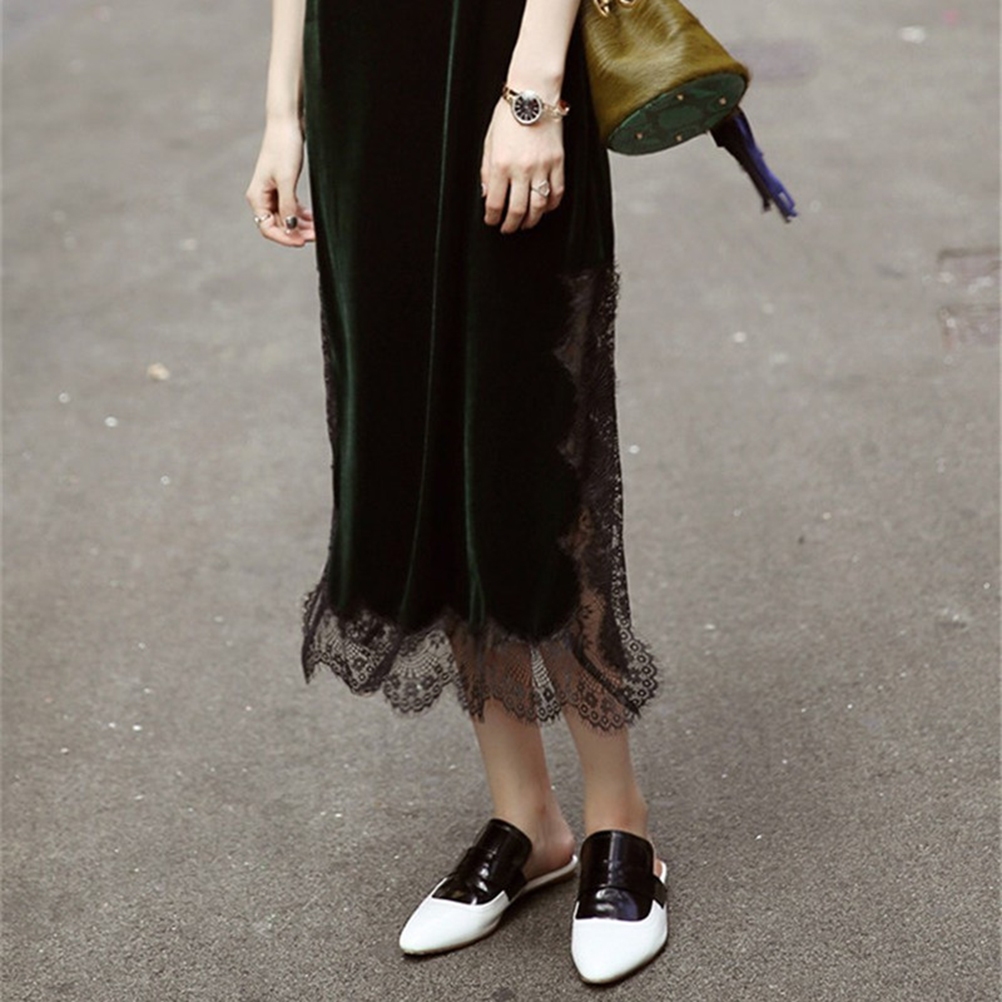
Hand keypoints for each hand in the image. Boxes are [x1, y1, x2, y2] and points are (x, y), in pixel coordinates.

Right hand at [245, 115, 316, 247]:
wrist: (287, 124)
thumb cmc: (284, 148)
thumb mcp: (287, 180)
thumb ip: (287, 206)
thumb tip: (290, 229)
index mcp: (257, 197)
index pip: (267, 228)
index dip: (285, 238)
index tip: (303, 242)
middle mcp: (262, 197)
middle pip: (279, 226)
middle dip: (297, 233)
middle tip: (317, 236)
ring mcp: (272, 193)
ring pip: (287, 219)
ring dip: (302, 226)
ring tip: (319, 229)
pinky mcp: (283, 187)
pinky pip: (292, 209)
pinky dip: (303, 216)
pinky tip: (314, 219)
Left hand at [481, 97, 565, 233]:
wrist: (533, 93)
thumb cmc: (509, 114)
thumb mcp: (489, 142)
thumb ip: (487, 171)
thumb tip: (487, 194)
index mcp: (501, 164)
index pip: (496, 203)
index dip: (493, 217)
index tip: (492, 221)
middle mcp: (522, 169)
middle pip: (517, 210)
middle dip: (511, 225)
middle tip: (508, 228)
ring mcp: (542, 167)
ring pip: (539, 207)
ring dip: (531, 220)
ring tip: (526, 223)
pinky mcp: (558, 162)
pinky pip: (558, 192)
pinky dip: (551, 205)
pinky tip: (545, 208)